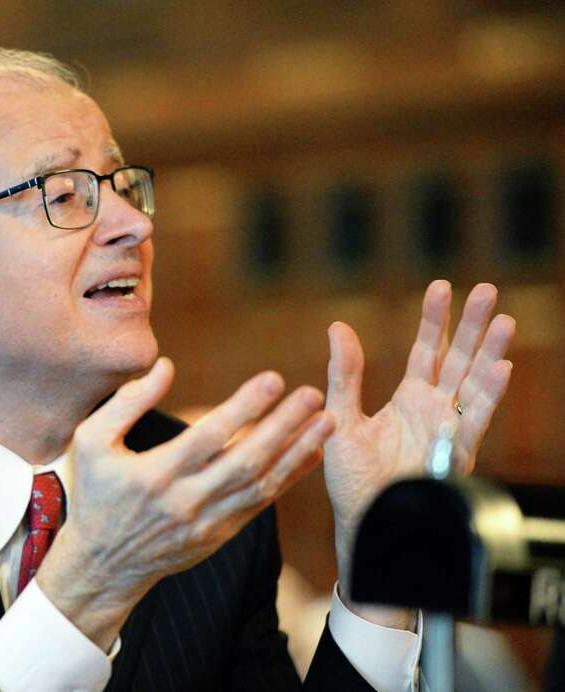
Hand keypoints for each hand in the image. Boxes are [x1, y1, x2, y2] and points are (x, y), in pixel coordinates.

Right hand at [38, 357, 335, 649]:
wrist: (102, 565)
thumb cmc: (95, 493)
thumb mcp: (90, 442)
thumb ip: (126, 402)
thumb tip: (166, 366)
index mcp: (154, 474)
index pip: (208, 437)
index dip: (243, 408)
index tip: (273, 379)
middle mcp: (185, 501)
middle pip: (245, 461)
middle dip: (283, 426)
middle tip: (313, 394)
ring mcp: (206, 522)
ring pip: (261, 485)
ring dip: (297, 452)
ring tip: (326, 420)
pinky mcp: (219, 535)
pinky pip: (261, 504)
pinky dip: (289, 478)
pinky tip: (310, 453)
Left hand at [323, 280, 514, 623]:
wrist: (363, 523)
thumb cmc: (351, 478)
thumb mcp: (341, 416)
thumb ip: (344, 374)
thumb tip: (338, 327)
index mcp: (408, 399)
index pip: (425, 350)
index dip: (435, 319)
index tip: (441, 286)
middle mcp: (433, 409)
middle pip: (458, 358)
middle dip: (472, 325)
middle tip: (486, 289)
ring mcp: (448, 429)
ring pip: (474, 383)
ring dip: (490, 352)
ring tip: (502, 319)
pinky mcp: (455, 452)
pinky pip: (475, 420)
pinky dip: (489, 394)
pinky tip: (501, 367)